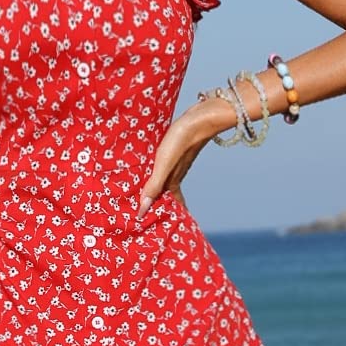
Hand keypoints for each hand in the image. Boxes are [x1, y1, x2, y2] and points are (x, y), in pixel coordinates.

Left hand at [137, 96, 234, 218]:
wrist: (202, 116)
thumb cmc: (183, 140)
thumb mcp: (164, 163)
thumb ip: (154, 185)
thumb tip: (143, 210)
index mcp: (173, 181)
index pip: (172, 205)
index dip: (167, 216)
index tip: (159, 229)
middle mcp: (176, 174)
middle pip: (167, 195)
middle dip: (160, 205)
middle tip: (148, 215)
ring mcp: (177, 162)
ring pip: (165, 181)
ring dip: (157, 189)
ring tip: (146, 196)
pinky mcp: (176, 150)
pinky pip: (164, 167)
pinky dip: (158, 174)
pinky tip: (152, 169)